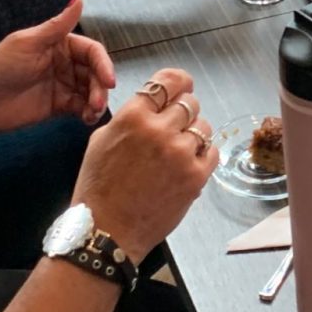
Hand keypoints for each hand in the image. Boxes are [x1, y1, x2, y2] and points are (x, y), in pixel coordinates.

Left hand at [0, 0, 115, 134]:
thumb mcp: (27, 43)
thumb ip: (56, 25)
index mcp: (59, 44)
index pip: (92, 51)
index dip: (103, 64)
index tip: (108, 81)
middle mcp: (64, 63)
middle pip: (95, 73)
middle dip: (100, 87)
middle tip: (97, 103)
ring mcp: (62, 85)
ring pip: (91, 91)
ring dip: (97, 102)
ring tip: (91, 113)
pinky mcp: (58, 106)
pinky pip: (81, 107)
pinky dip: (88, 113)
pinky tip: (86, 118)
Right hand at [70, 68, 217, 257]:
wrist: (107, 230)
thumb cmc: (99, 188)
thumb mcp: (102, 139)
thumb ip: (131, 116)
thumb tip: (154, 103)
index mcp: (133, 116)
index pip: (169, 81)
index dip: (178, 82)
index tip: (182, 86)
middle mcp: (159, 130)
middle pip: (189, 102)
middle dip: (182, 112)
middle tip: (173, 128)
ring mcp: (180, 153)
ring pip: (203, 125)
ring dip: (193, 134)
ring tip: (175, 152)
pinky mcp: (196, 176)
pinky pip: (212, 151)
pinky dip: (202, 155)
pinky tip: (185, 165)